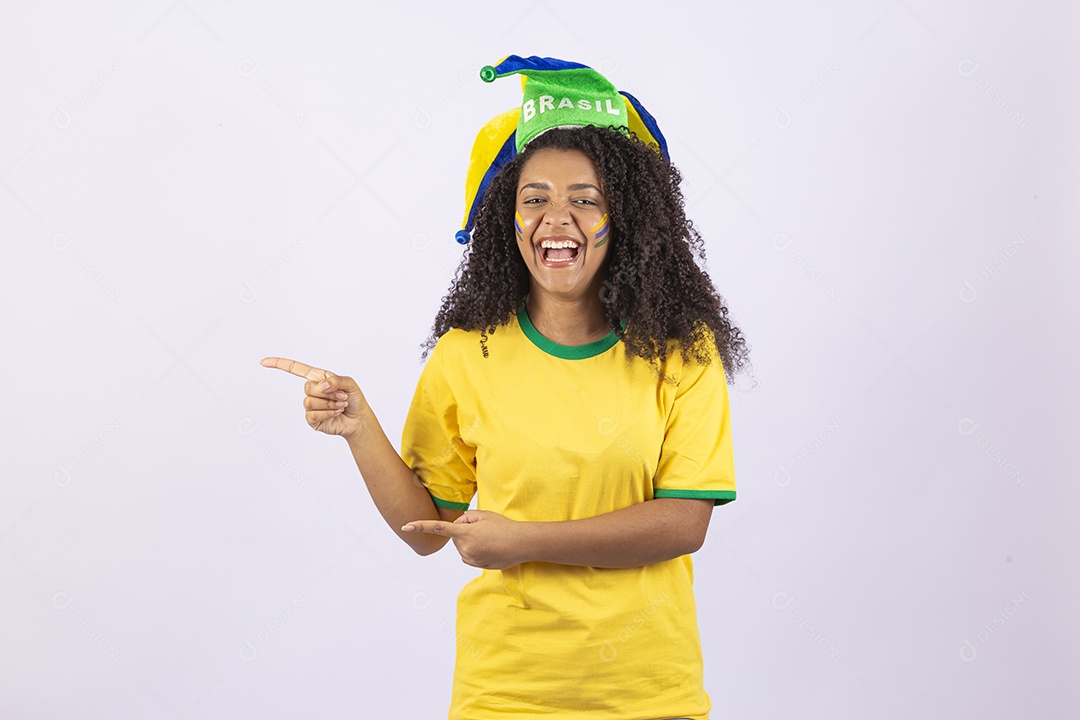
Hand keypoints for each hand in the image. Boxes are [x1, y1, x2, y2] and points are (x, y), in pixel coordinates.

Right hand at [260, 357, 369, 439]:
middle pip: (307, 387)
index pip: (295, 369)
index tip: (263, 362)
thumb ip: (336, 380)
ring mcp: (310, 406)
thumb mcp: (349, 384)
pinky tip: (336, 413)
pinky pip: (313, 414)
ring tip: (340, 404)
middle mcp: (312, 390)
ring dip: (329, 404)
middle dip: (328, 392)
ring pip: (309, 402)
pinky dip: (328, 413)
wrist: (358, 419)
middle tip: (342, 396)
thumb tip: (322, 385)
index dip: (279, 364)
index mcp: (318, 377)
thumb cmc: (354, 399)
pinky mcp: (311, 419)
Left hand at [402, 510, 525, 569]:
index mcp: (463, 532)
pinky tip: (491, 548)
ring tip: (490, 539)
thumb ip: (466, 518)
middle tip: (485, 529)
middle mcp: (463, 547)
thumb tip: (458, 525)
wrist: (521, 544)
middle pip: (456, 536)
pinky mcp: (477, 566)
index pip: (438, 528)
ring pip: (463, 547)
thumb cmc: (503, 527)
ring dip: (472, 542)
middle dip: (465, 531)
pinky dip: (477, 551)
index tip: (406, 526)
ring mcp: (470, 558)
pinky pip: (470, 556)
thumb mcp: (484, 515)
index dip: (420, 526)